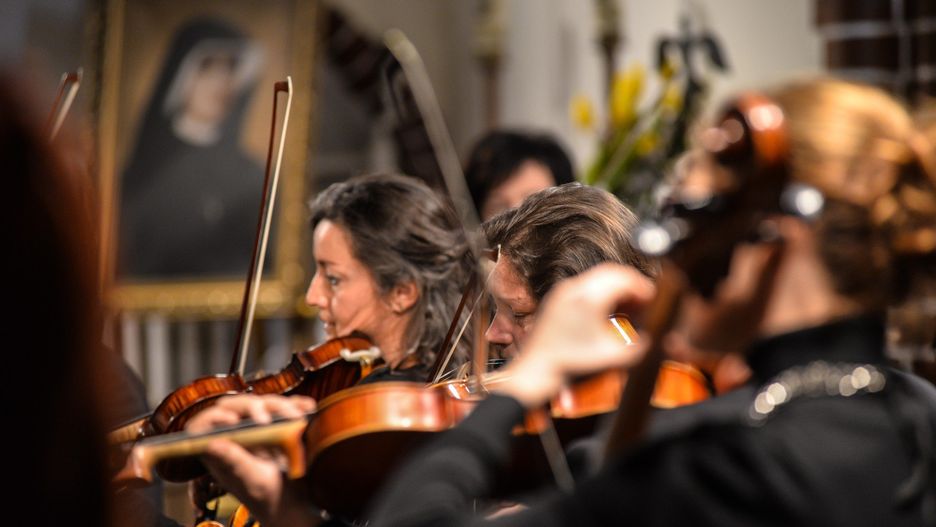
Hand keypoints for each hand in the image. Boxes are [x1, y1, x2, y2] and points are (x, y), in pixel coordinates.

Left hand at [185, 394, 318, 526]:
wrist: (297, 503)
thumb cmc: (269, 497)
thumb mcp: (251, 481)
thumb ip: (233, 461)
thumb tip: (210, 444)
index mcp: (220, 450)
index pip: (203, 425)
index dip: (212, 418)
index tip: (232, 420)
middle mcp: (237, 434)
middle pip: (236, 406)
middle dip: (254, 407)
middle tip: (269, 420)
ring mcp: (258, 427)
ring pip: (263, 403)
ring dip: (281, 406)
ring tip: (296, 418)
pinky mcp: (279, 424)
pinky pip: (285, 406)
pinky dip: (297, 405)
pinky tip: (306, 408)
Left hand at [494, 264, 654, 407]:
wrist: (535, 371)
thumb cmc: (569, 364)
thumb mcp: (611, 357)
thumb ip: (638, 348)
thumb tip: (652, 339)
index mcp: (588, 298)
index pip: (622, 277)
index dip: (642, 286)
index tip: (654, 298)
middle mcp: (573, 289)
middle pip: (610, 272)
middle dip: (631, 284)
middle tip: (645, 301)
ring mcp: (563, 293)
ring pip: (597, 278)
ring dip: (616, 288)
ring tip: (630, 308)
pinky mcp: (557, 300)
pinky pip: (585, 287)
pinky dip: (602, 294)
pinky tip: (609, 313)